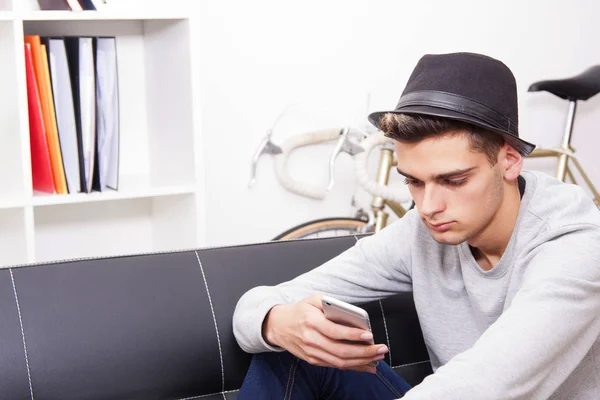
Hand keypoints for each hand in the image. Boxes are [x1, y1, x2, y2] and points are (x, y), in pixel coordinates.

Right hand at [262, 293, 387, 373]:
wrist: (278, 326)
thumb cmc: (299, 310)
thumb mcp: (312, 298)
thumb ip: (331, 302)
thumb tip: (351, 312)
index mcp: (311, 321)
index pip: (334, 331)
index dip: (352, 335)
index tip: (369, 335)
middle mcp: (311, 339)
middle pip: (340, 350)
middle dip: (364, 352)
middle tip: (381, 349)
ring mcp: (312, 352)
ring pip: (340, 362)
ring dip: (361, 361)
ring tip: (378, 357)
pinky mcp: (313, 360)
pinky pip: (336, 366)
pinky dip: (353, 367)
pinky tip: (367, 365)